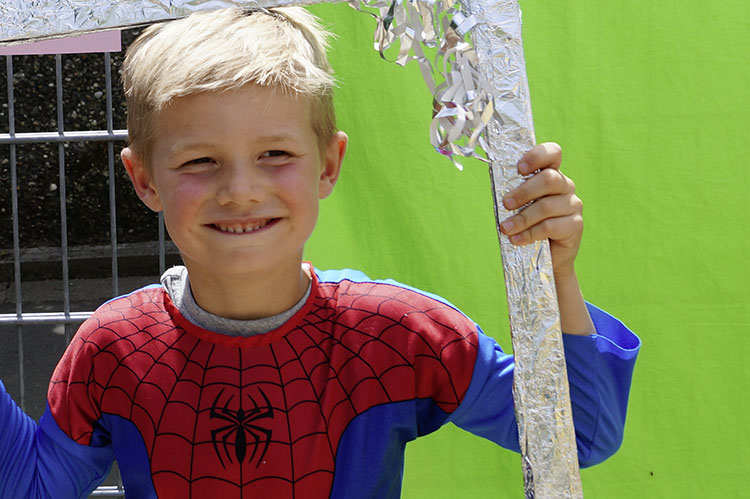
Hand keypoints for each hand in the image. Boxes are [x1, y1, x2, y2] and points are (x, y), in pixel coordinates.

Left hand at [499, 142, 581, 279]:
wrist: (549, 256)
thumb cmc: (530, 224)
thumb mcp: (522, 205)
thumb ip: (515, 195)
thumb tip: (500, 193)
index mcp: (552, 174)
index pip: (553, 153)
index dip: (537, 156)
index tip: (519, 168)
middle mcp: (566, 185)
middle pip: (549, 179)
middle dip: (523, 192)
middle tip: (506, 204)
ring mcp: (573, 205)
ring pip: (546, 206)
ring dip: (522, 218)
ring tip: (506, 228)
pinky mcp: (575, 225)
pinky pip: (550, 227)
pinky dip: (529, 233)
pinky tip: (516, 240)